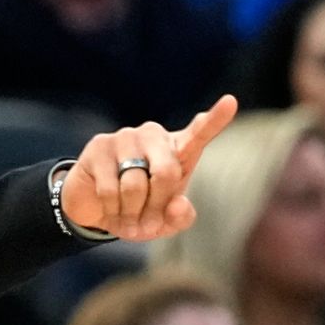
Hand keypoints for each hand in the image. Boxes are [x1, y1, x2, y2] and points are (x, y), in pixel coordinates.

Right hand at [60, 94, 237, 240]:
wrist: (94, 207)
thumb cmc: (137, 210)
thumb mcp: (163, 222)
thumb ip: (180, 218)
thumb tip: (179, 203)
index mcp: (177, 151)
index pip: (200, 134)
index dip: (216, 119)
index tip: (230, 102)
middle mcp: (154, 136)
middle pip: (166, 173)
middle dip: (155, 205)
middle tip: (147, 220)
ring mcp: (126, 137)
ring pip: (134, 185)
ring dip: (130, 212)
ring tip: (127, 215)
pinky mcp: (100, 146)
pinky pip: (110, 189)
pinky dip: (112, 210)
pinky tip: (109, 208)